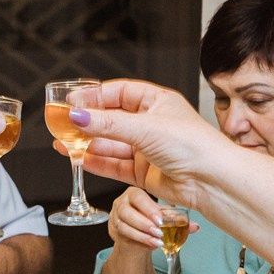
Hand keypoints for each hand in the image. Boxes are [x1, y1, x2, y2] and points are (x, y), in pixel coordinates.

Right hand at [55, 81, 227, 210]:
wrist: (211, 181)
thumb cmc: (193, 145)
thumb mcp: (145, 128)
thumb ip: (108, 124)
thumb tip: (77, 115)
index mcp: (156, 102)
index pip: (118, 93)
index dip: (94, 97)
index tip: (71, 102)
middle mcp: (150, 124)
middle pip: (110, 120)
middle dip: (86, 123)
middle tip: (61, 124)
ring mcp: (146, 149)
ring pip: (109, 143)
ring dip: (86, 143)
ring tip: (62, 143)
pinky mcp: (142, 172)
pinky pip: (113, 164)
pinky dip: (94, 161)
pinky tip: (77, 158)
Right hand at [106, 187, 190, 251]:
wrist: (138, 232)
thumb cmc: (150, 218)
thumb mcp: (163, 216)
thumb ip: (177, 220)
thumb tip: (195, 227)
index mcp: (133, 194)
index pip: (138, 198)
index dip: (148, 209)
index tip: (160, 221)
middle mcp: (121, 203)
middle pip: (127, 213)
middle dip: (144, 224)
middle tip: (159, 233)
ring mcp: (115, 218)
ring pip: (124, 227)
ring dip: (142, 236)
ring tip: (157, 242)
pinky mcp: (113, 231)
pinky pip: (124, 238)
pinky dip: (139, 243)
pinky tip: (151, 246)